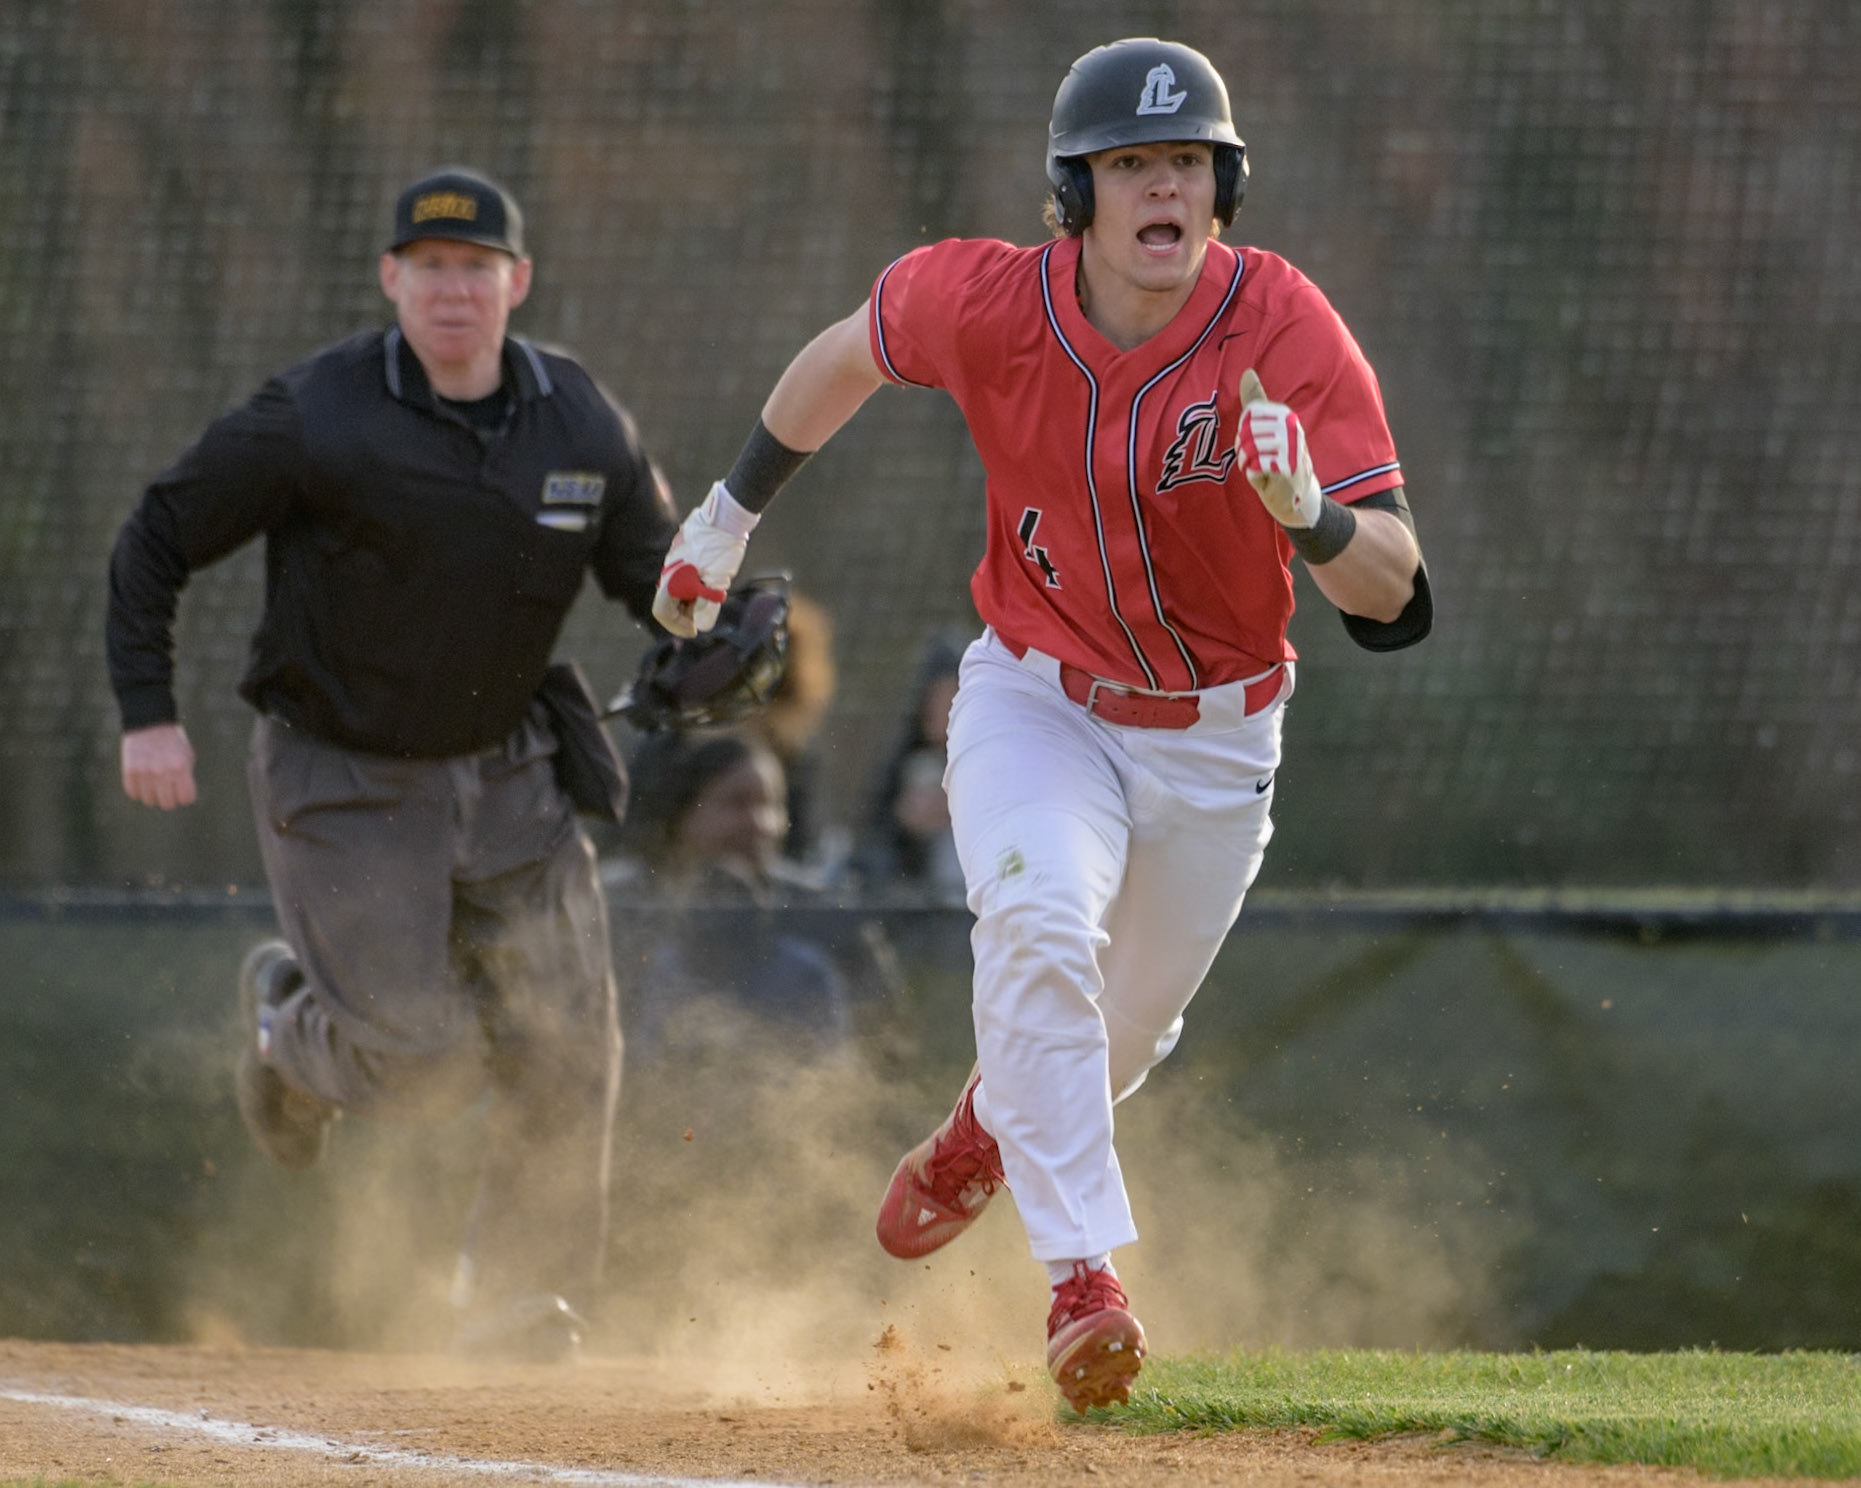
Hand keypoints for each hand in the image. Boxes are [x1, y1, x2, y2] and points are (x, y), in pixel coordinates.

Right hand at [121, 722, 197, 809]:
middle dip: (170, 799)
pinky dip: (138, 791)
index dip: (185, 797)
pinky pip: (133, 794)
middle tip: (168, 790)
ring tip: (154, 784)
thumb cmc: (173, 742)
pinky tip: (142, 782)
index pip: (186, 799)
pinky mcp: (129, 771)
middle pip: (167, 804)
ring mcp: (145, 773)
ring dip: (153, 795)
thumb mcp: (187, 757)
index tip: (183, 791)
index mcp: (181, 769)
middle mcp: (163, 773)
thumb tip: (180, 797)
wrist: (150, 723)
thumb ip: (186, 777)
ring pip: (149, 801)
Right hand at [652, 482, 754, 635]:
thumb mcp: (717, 581)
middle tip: (703, 619)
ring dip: (690, 602)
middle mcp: (669, 570)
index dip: (676, 626)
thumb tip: (702, 626)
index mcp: (672, 578)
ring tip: (710, 600)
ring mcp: (675, 561)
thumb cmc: (722, 548)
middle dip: (684, 616)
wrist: (727, 516)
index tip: (695, 631)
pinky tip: (710, 585)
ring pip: (676, 591)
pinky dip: (692, 589)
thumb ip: (707, 606)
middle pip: (668, 603)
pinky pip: (682, 578)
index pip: (662, 612)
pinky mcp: (683, 555)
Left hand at [1237, 368, 1322, 528]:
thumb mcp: (1266, 428)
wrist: (1295, 495)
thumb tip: (1247, 372)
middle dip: (1243, 450)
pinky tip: (1265, 477)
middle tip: (1255, 459)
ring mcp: (1292, 448)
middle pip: (1246, 433)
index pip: (1248, 416)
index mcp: (1284, 416)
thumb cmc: (1277, 458)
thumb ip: (1256, 401)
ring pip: (1249, 451)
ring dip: (1248, 464)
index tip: (1254, 441)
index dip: (1244, 431)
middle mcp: (1291, 428)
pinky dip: (1254, 476)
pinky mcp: (1288, 469)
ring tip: (1259, 468)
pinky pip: (1254, 468)